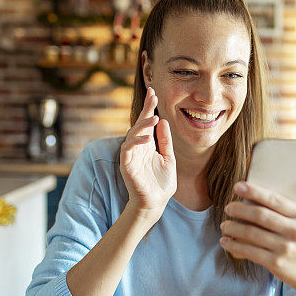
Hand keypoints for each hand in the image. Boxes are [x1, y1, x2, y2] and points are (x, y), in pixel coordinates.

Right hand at [119, 87, 176, 220]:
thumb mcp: (168, 158)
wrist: (155, 203)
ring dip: (142, 125)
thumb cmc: (161, 183)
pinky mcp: (126, 165)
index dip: (150, 108)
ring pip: (132, 135)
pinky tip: (146, 138)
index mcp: (148, 145)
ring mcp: (131, 156)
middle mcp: (138, 147)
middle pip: (139, 124)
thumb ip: (165, 141)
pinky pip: (127, 150)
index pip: (147, 123)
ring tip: (153, 117)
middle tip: (153, 96)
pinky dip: (135, 142)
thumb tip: (163, 121)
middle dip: (145, 110)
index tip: (154, 93)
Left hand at [219, 171, 295, 295]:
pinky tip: (226, 242)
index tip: (238, 186)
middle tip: (228, 207)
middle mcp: (295, 230)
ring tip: (224, 225)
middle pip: (260, 215)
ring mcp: (285, 248)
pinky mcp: (276, 263)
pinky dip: (234, 246)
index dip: (254, 191)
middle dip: (239, 209)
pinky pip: (250, 251)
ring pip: (251, 233)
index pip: (275, 200)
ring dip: (233, 227)